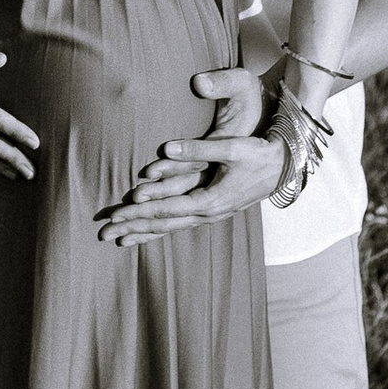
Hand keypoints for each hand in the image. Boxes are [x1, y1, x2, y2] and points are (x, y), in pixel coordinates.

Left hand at [97, 64, 281, 245]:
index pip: (166, 209)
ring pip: (169, 227)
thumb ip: (198, 149)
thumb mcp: (230, 148)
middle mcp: (207, 213)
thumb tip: (165, 149)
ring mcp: (209, 214)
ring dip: (143, 232)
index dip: (139, 212)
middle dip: (133, 227)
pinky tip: (145, 233)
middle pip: (163, 224)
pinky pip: (178, 223)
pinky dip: (158, 229)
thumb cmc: (258, 153)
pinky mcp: (210, 210)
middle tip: (104, 233)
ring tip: (117, 240)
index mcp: (210, 201)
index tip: (116, 214)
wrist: (283, 165)